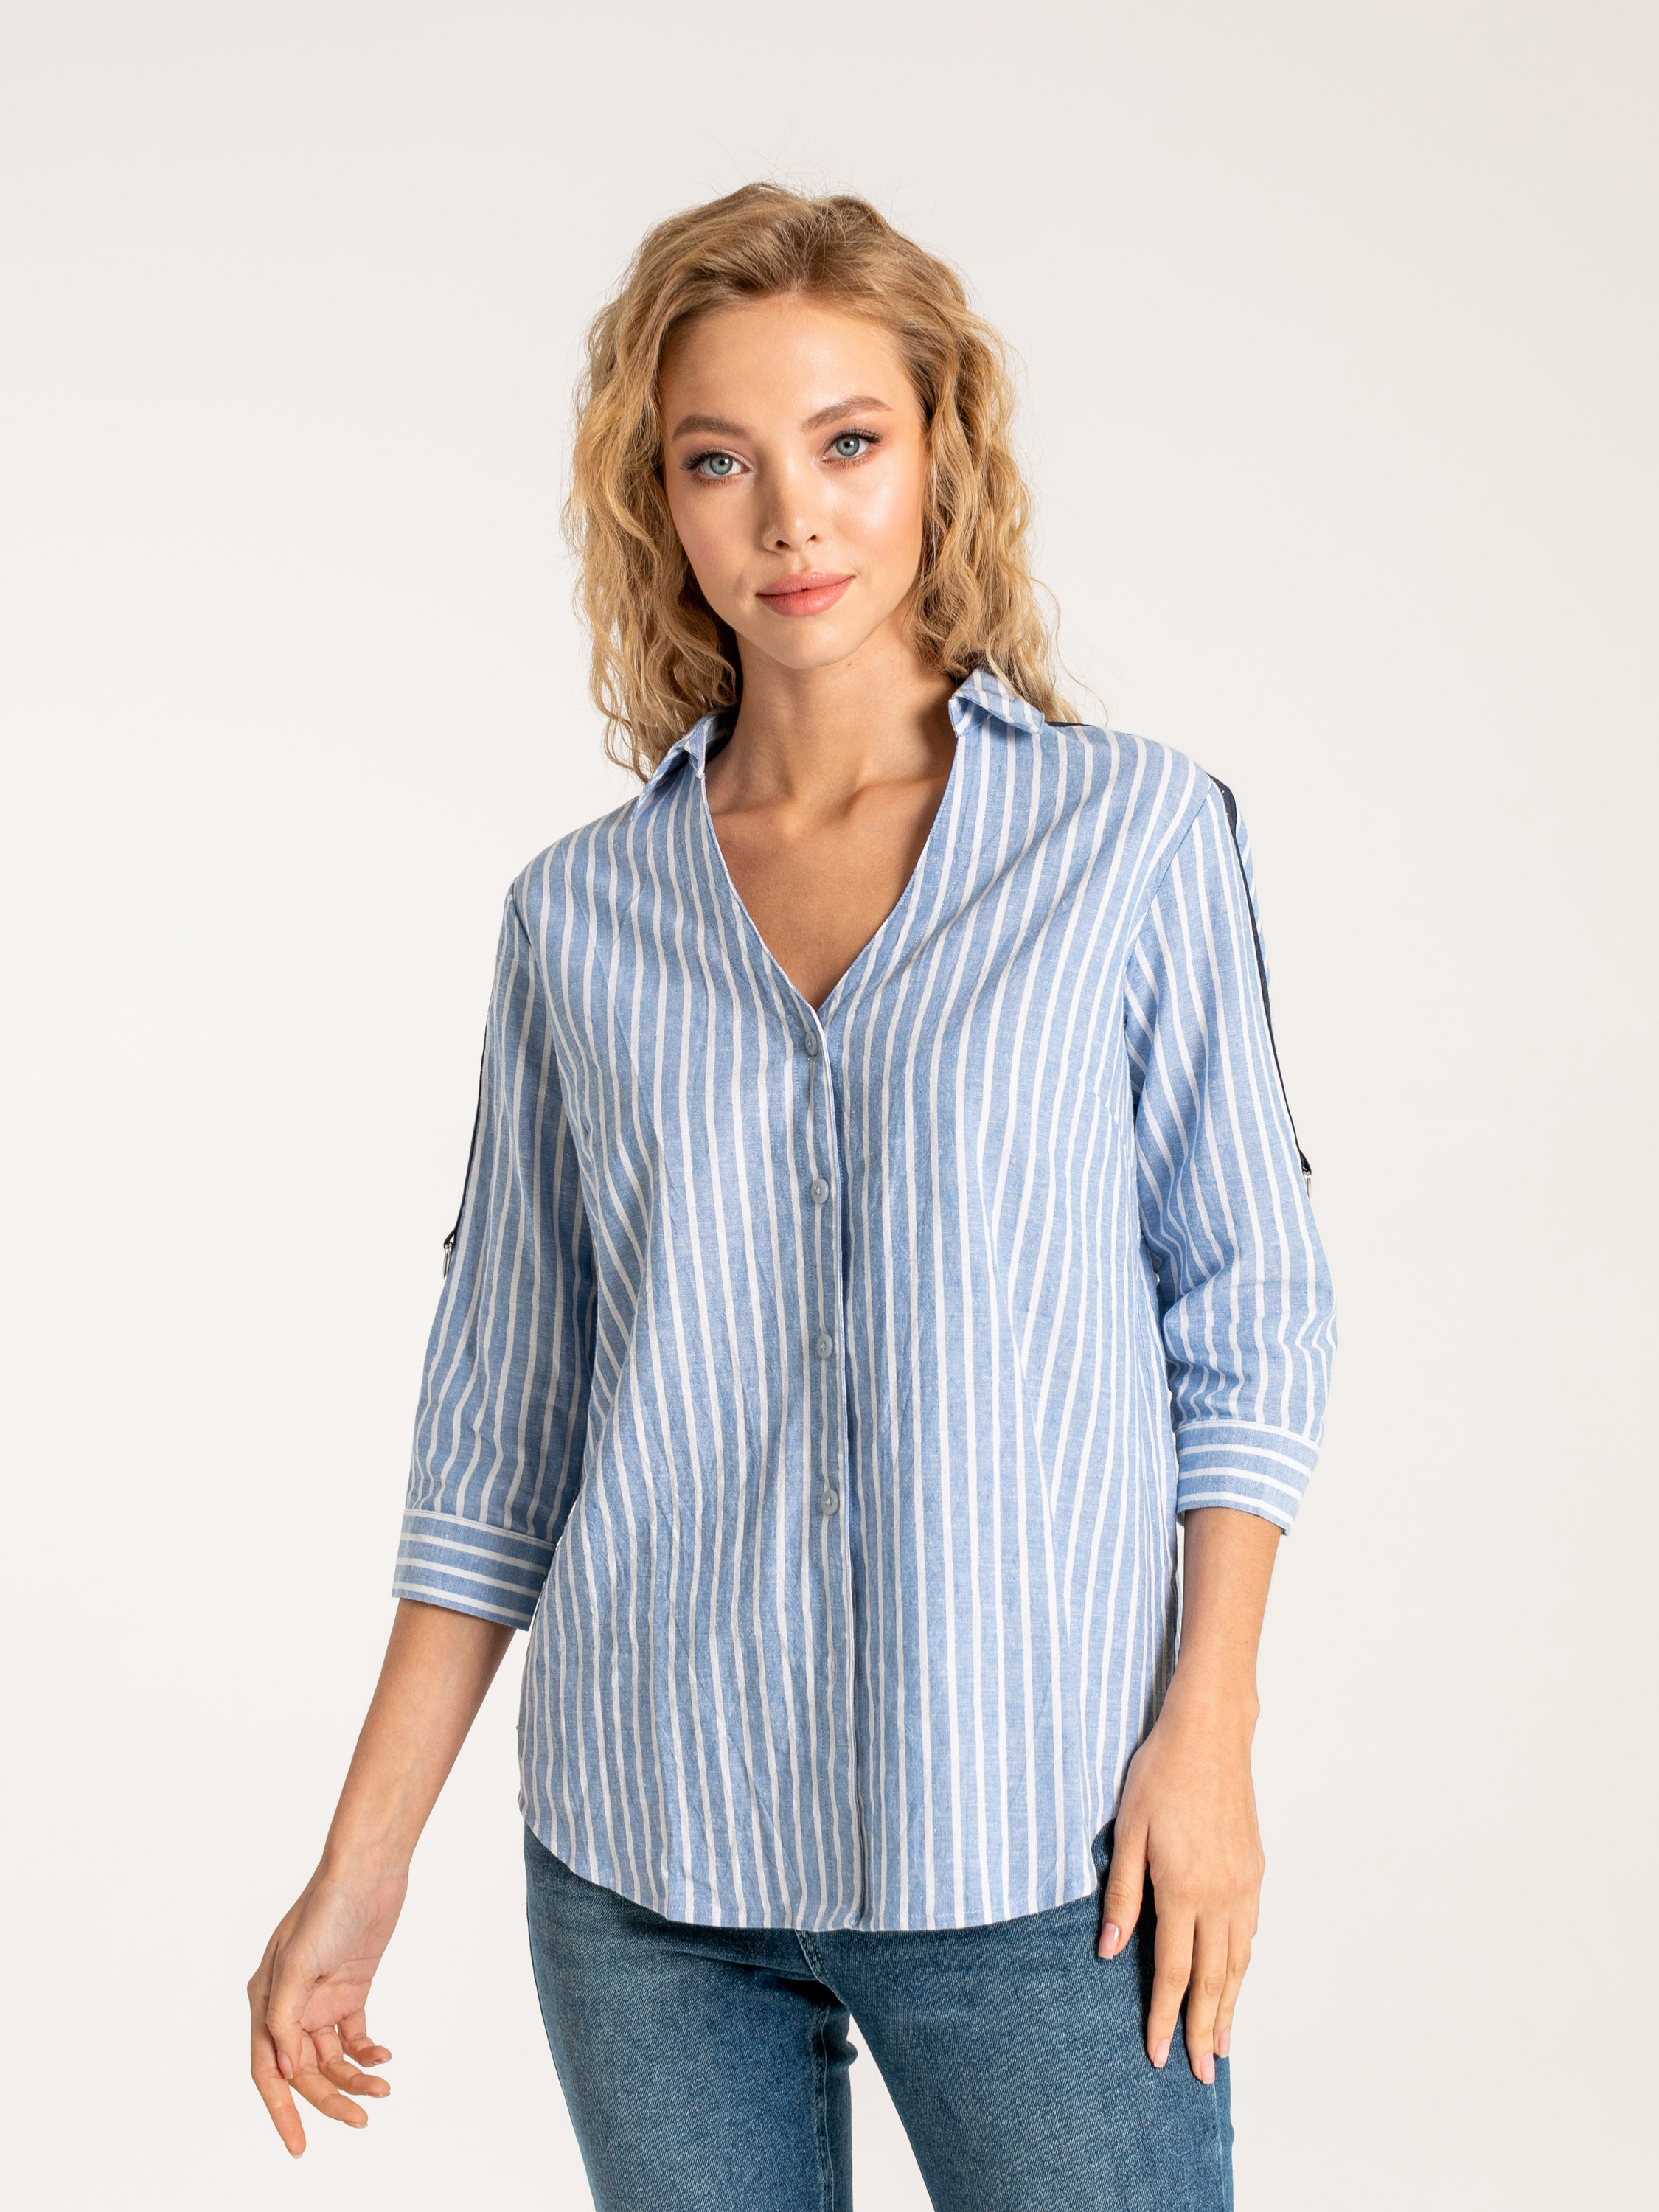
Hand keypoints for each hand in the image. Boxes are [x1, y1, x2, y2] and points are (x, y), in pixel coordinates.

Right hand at [248, 1863, 407, 2155]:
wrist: (367, 1871)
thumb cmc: (326, 1909)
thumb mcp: (298, 1964)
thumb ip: (287, 2019)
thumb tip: (287, 2071)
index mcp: (266, 2001)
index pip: (268, 2070)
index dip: (282, 2111)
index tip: (298, 2146)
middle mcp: (290, 2006)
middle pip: (305, 2072)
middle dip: (330, 2100)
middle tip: (360, 2121)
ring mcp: (320, 2000)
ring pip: (332, 2059)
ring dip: (355, 2079)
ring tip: (382, 2089)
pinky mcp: (350, 1991)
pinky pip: (354, 2038)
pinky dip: (367, 2053)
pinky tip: (383, 2056)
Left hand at [1096, 1676, 1264, 2084]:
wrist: (1211, 1733)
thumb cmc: (1160, 1775)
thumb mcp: (1126, 1831)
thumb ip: (1120, 1895)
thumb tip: (1108, 1951)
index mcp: (1183, 1889)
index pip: (1172, 1973)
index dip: (1164, 2017)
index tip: (1157, 2055)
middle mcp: (1220, 1896)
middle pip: (1212, 1980)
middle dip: (1203, 2029)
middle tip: (1198, 2072)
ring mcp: (1243, 1885)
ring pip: (1238, 1962)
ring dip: (1229, 2006)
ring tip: (1221, 2044)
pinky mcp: (1255, 1870)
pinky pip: (1249, 1934)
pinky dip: (1243, 1967)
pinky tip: (1235, 1979)